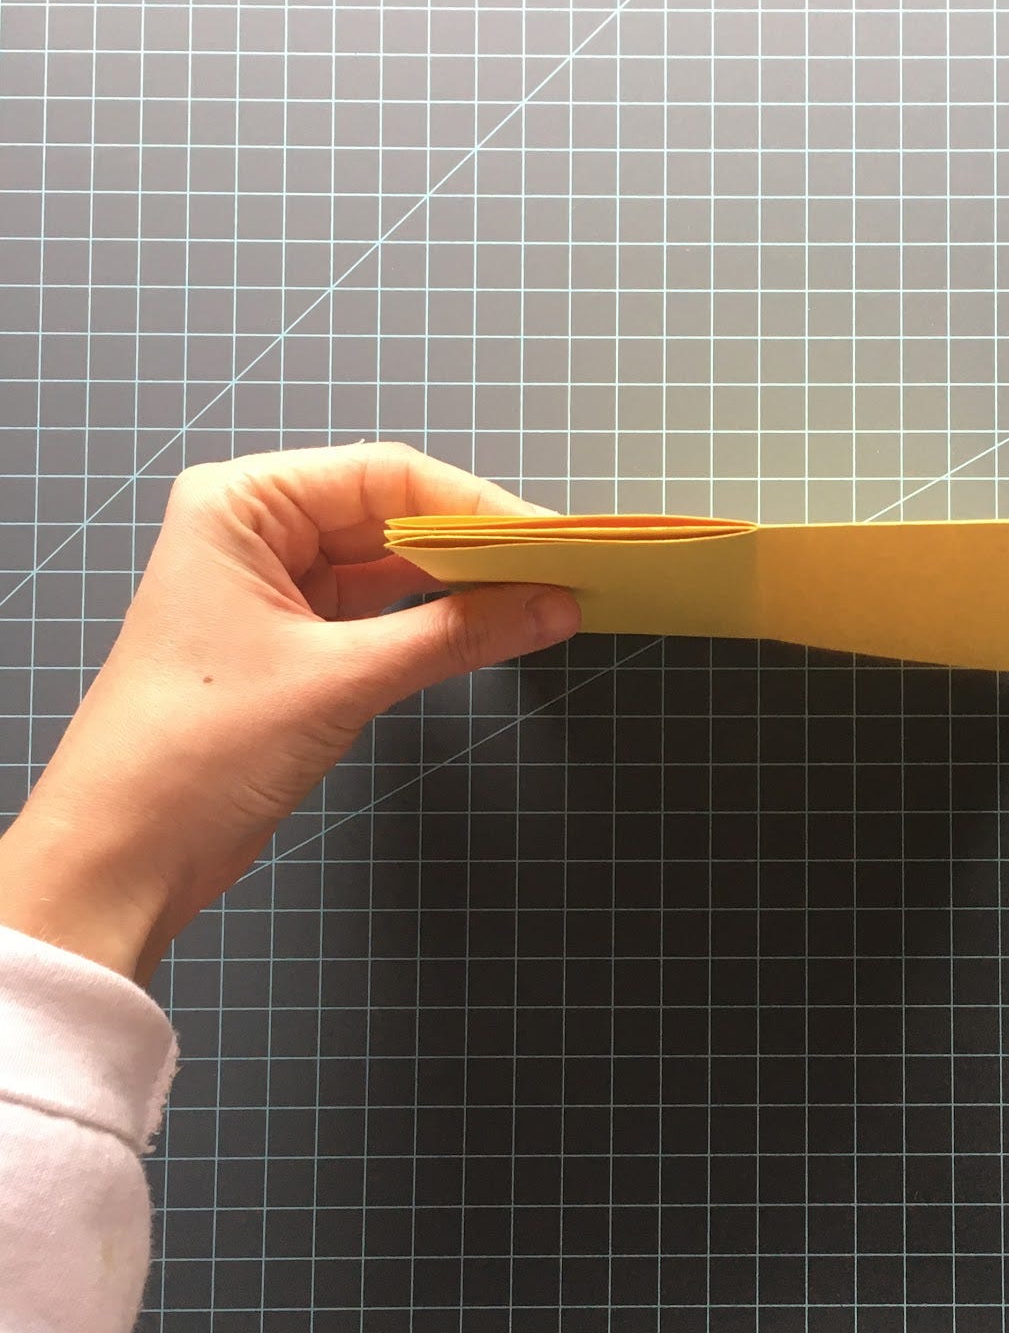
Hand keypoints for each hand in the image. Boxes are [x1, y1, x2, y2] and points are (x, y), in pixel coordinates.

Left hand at [0, 443, 579, 983]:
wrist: (125, 856)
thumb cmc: (202, 747)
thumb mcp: (342, 680)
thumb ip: (457, 635)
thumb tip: (554, 605)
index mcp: (243, 504)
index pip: (386, 476)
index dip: (476, 505)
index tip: (551, 538)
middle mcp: (255, 531)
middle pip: (392, 516)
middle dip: (475, 546)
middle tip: (559, 569)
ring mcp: (274, 588)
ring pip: (392, 568)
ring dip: (461, 586)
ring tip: (541, 595)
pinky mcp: (293, 644)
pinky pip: (381, 614)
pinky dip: (435, 623)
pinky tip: (493, 626)